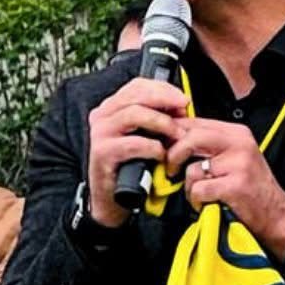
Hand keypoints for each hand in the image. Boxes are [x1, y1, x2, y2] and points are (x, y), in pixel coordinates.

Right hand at [87, 78, 188, 226]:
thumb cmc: (131, 167)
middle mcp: (102, 117)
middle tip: (184, 111)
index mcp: (111, 108)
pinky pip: (133, 144)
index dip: (163, 89)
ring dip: (162, 123)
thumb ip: (156, 118)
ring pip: (134, 115)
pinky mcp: (102, 153)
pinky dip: (153, 148)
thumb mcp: (144, 136)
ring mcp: (100, 134)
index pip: (137, 85)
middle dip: (165, 101)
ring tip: (176, 135)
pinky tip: (162, 155)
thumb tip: (181, 106)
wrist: (112, 199)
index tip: (183, 99)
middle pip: (136, 95)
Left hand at [166, 118, 284, 261]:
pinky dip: (197, 200)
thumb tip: (172, 139)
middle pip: (190, 137)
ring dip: (189, 187)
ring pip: (192, 168)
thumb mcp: (233, 158)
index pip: (194, 122)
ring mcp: (238, 164)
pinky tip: (206, 203)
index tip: (165, 149)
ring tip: (200, 194)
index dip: (173, 135)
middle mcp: (239, 143)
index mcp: (237, 133)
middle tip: (171, 170)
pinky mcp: (235, 185)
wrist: (276, 215)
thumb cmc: (251, 189)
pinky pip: (199, 189)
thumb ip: (208, 146)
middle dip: (173, 155)